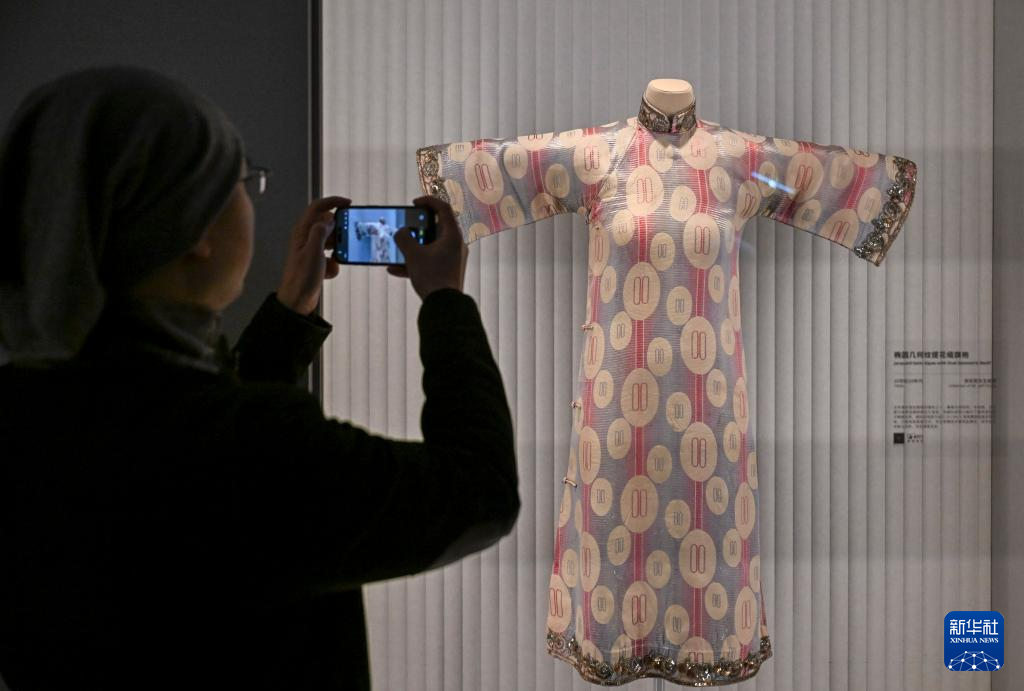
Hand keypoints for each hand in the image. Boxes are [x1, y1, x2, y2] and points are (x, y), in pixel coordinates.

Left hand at [277, 196, 349, 314]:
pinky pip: (333, 256)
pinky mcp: (317, 261)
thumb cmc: (300, 279)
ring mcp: (312, 249)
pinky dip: (334, 263)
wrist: (297, 301)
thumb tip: (329, 219)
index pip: (318, 207)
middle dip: (339, 231)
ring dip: (339, 248)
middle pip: (328, 223)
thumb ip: (320, 232)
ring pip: (332, 240)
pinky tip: (329, 272)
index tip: (348, 204)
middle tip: (347, 238)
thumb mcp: (313, 252)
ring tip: (339, 257)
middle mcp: (307, 238)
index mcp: (303, 231)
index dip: (333, 202)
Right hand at [386, 196, 467, 299]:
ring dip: (413, 246)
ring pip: (431, 246)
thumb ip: (404, 238)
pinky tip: (394, 269)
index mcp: (452, 236)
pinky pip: (430, 261)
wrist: (443, 306)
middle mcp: (455, 245)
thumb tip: (401, 233)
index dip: (428, 201)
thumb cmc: (432, 277)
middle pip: (436, 227)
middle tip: (405, 225)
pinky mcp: (447, 271)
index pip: (444, 209)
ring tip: (397, 249)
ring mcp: (452, 259)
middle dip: (417, 227)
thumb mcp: (413, 255)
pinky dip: (414, 262)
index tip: (414, 204)